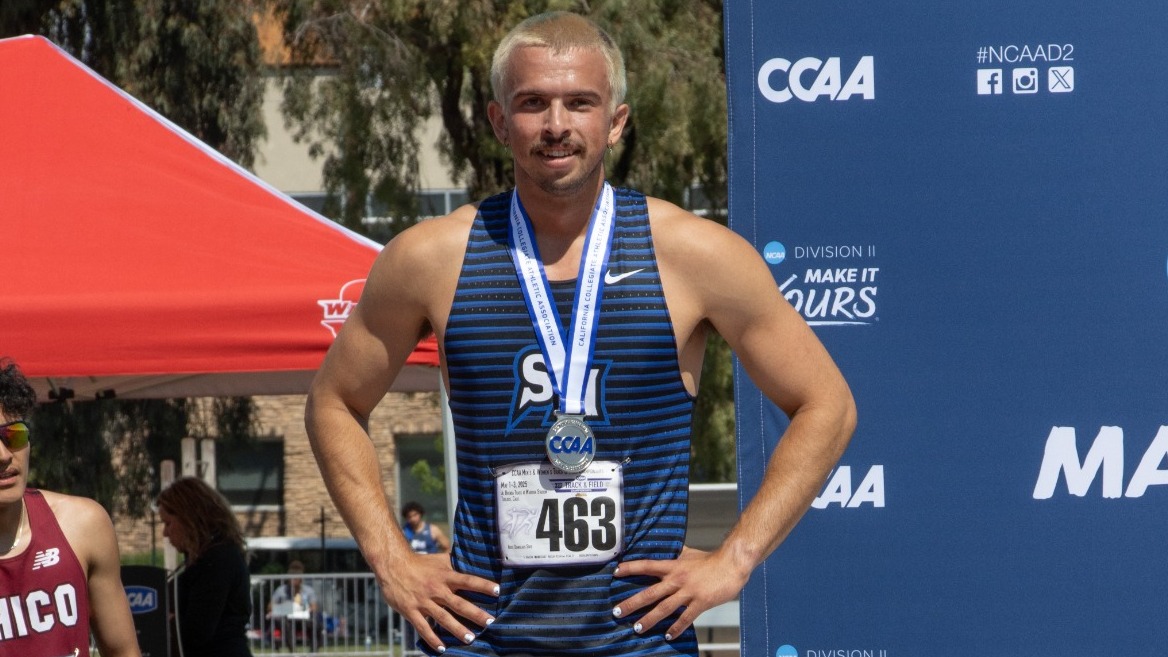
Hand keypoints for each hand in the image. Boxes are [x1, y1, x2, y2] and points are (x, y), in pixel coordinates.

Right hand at [376, 551, 497, 651]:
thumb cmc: (420, 562)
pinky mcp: (411, 611)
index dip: (483, 585)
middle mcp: (437, 589)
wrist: (393, 565)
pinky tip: (441, 648)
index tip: (498, 591)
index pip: (468, 580)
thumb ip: (456, 563)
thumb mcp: (440, 559)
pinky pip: (423, 627)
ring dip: (457, 629)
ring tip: (470, 639)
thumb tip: (474, 559)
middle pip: (459, 604)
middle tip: (490, 622)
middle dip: (475, 614)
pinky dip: (432, 639)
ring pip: (443, 618)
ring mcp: (424, 602)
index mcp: (445, 575)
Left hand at [612, 546, 745, 639]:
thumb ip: (676, 554)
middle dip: (632, 603)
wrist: (732, 564)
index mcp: (673, 566)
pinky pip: (685, 618)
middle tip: (617, 612)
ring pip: (664, 608)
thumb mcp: (689, 553)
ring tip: (637, 628)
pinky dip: (676, 628)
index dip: (630, 568)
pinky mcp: (700, 602)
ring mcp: (688, 592)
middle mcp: (677, 579)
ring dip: (649, 619)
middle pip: (650, 593)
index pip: (647, 566)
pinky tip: (668, 635)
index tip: (615, 572)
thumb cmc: (711, 559)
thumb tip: (667, 549)